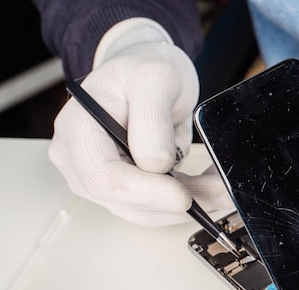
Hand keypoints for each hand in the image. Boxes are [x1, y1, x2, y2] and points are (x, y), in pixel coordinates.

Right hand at [50, 18, 232, 225]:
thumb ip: (152, 120)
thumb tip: (156, 165)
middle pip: (123, 201)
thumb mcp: (154, 78)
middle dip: (174, 203)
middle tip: (219, 192)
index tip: (183, 196)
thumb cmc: (144, 68)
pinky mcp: (122, 189)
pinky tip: (208, 190)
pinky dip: (184, 203)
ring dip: (187, 206)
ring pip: (144, 211)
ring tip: (220, 188)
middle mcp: (78, 160)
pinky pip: (153, 208)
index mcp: (78, 130)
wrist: (146, 73)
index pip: (103, 177)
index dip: (145, 193)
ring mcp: (98, 178)